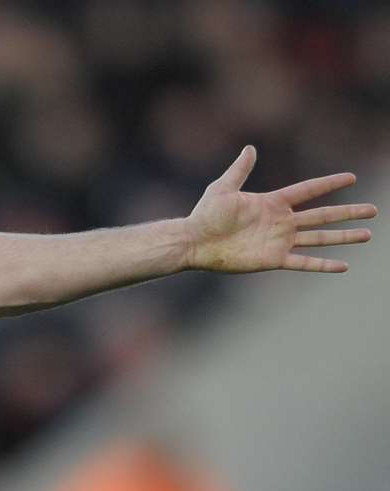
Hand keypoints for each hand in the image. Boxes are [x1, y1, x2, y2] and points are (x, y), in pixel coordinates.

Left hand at [185, 146, 375, 273]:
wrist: (194, 242)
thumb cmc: (205, 214)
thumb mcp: (223, 187)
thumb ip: (240, 169)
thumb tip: (250, 148)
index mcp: (273, 203)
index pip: (309, 190)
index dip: (330, 184)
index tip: (352, 178)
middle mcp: (281, 222)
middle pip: (323, 215)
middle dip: (348, 212)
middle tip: (373, 210)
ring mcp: (279, 241)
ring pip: (320, 238)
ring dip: (343, 237)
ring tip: (367, 235)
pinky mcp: (273, 259)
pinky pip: (304, 263)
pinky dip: (323, 265)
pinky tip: (343, 266)